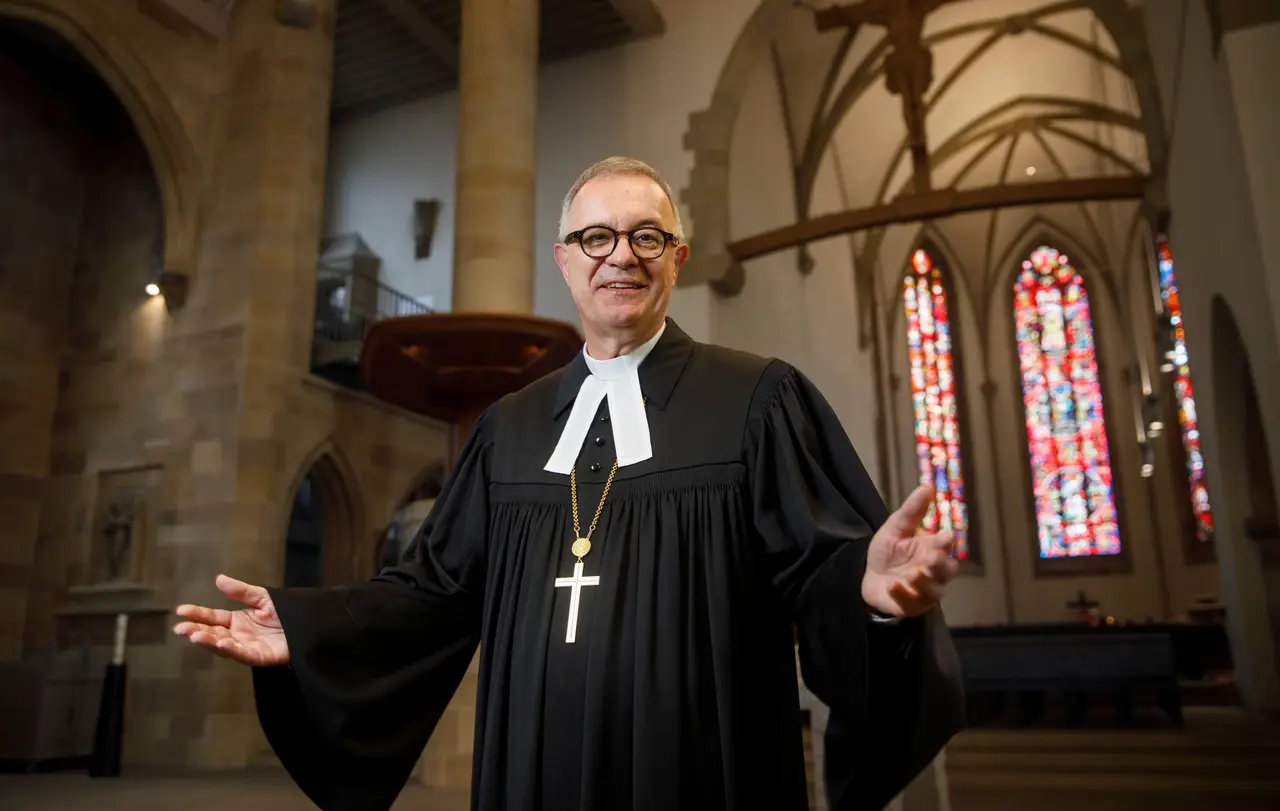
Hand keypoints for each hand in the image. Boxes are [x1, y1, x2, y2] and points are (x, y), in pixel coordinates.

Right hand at [173, 574, 289, 665]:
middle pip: (213, 634)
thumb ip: (241, 592)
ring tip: (194, 635)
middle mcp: (238, 635)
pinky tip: (222, 643)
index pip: (212, 618)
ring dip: (209, 642)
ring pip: (224, 646)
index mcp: (237, 621)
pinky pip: (243, 654)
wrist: (310, 624)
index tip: (180, 610)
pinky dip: (232, 650)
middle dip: (196, 631)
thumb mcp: (263, 598)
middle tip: (180, 628)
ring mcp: (248, 647)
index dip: (197, 614)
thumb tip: (218, 579)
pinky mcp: (260, 657)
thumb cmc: (288, 612)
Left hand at [861, 485, 958, 618]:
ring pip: (933, 591)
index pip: (946, 547)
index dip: (946, 543)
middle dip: (940, 566)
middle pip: (946, 571)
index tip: (944, 537)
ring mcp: (924, 591)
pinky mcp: (911, 605)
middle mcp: (934, 572)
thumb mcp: (896, 528)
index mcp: (933, 550)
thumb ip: (912, 511)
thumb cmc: (888, 552)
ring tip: (913, 574)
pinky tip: (893, 585)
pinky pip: (911, 603)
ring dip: (924, 582)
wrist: (868, 576)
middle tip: (931, 559)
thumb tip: (926, 486)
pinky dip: (903, 594)